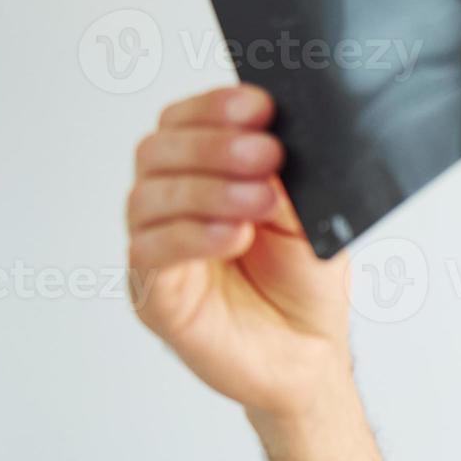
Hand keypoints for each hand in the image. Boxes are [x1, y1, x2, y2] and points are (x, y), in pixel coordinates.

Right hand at [126, 86, 353, 418]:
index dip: (215, 107)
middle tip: (266, 153)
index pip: (185, 122)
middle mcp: (171, 203)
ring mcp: (157, 247)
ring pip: (150, 198)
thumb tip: (274, 145)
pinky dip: (192, 237)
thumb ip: (288, 184)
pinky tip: (233, 236)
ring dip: (208, 190)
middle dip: (214, 145)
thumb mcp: (309, 221)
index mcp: (205, 173)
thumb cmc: (304, 283)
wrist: (309, 354)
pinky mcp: (154, 294)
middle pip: (159, 151)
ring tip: (260, 201)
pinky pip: (151, 253)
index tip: (260, 105)